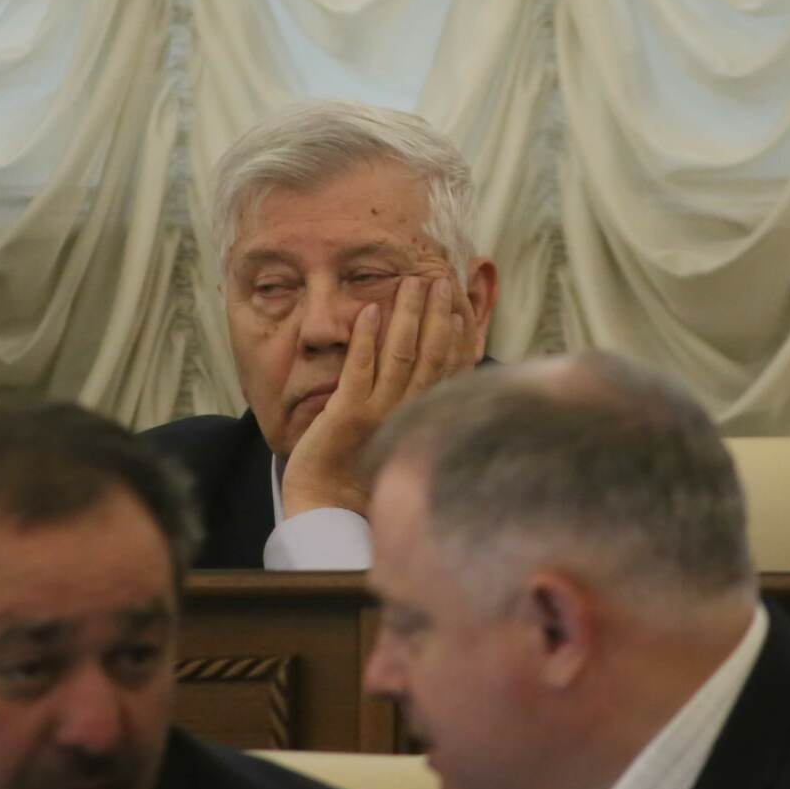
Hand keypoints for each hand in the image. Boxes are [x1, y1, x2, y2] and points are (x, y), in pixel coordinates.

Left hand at [281, 273, 478, 517]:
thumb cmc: (361, 474)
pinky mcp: (348, 413)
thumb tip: (425, 376)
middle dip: (437, 315)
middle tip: (440, 280)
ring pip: (402, 354)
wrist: (327, 508)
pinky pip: (360, 369)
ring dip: (408, 315)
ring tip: (412, 282)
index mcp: (424, 419)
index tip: (462, 306)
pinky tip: (370, 311)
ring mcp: (380, 412)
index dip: (457, 336)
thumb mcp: (397, 437)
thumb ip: (413, 409)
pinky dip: (366, 338)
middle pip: (431, 355)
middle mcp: (409, 413)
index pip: (449, 371)